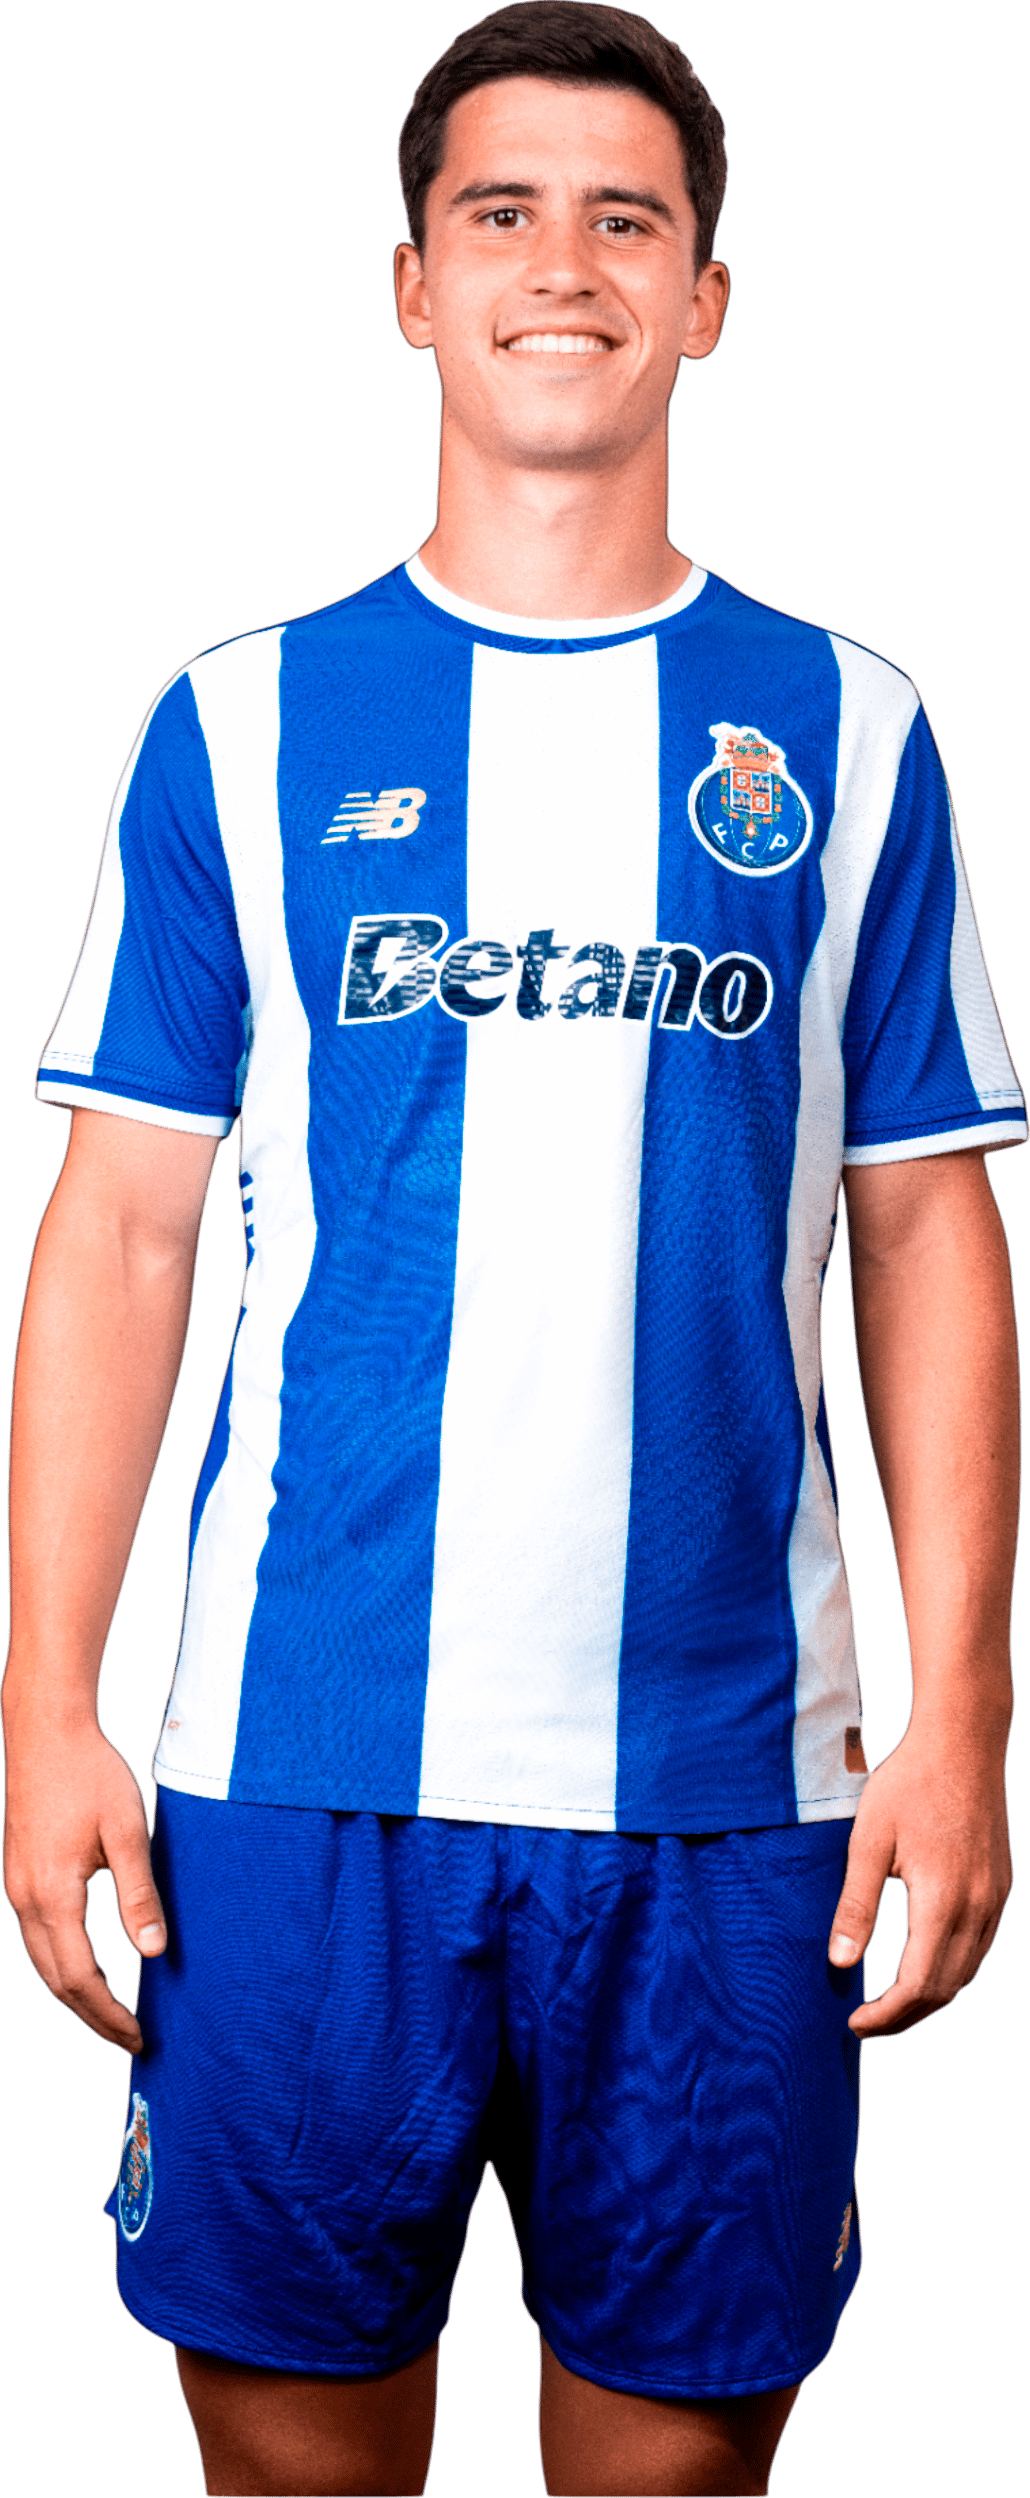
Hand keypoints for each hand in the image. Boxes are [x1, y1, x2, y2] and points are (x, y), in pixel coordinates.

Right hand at [2, 1713, 166, 2052]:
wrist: (45, 1731)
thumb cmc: (91, 1774)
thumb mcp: (128, 1832)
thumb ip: (139, 1894)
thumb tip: (153, 1951)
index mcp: (53, 1895)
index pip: (80, 1978)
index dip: (109, 2013)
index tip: (138, 2036)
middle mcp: (25, 1899)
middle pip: (55, 1981)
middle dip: (92, 2016)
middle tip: (128, 2039)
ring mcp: (16, 1887)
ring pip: (42, 1961)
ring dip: (76, 1993)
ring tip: (111, 2013)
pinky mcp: (18, 1874)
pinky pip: (37, 1937)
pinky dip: (63, 1964)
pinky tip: (89, 1965)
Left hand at [827, 1722, 1012, 2037]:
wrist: (963, 1742)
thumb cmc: (909, 1784)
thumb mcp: (868, 1840)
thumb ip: (857, 1905)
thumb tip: (842, 1964)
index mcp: (943, 1900)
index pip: (918, 1985)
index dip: (887, 2015)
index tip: (855, 2023)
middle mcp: (978, 1908)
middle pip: (947, 1989)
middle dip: (907, 2016)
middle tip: (867, 2024)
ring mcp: (995, 1899)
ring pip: (967, 1972)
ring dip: (930, 1997)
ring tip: (890, 2004)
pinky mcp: (1000, 1888)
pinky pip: (979, 1948)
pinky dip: (951, 1970)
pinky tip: (922, 1965)